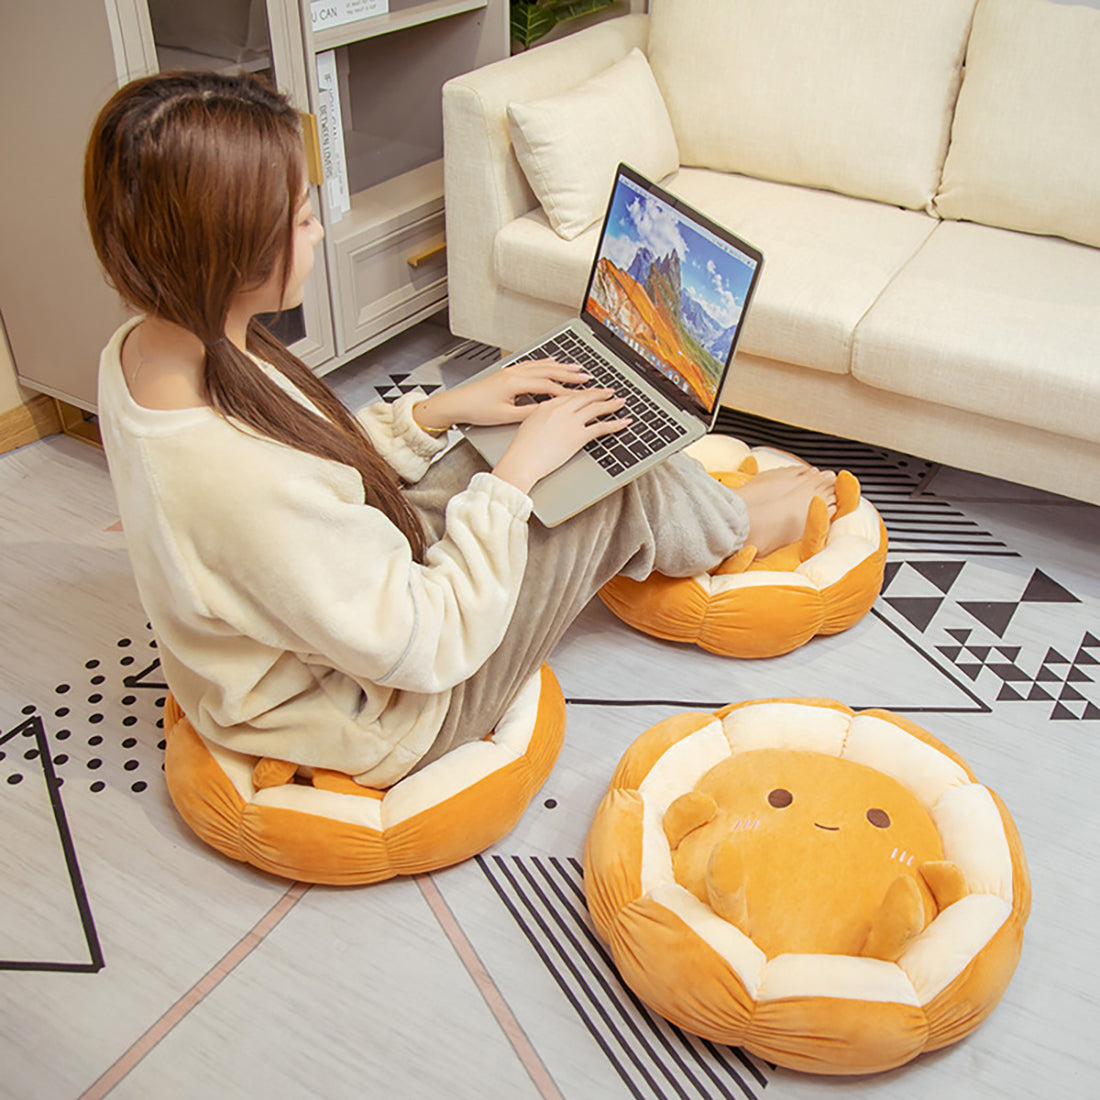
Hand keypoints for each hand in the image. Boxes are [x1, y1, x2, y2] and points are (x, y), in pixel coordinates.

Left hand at [412, 358, 591, 431]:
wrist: (457, 403)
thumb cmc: (478, 409)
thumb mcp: (505, 416)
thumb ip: (528, 413)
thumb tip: (547, 411)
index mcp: (515, 383)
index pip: (547, 386)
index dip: (566, 391)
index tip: (581, 395)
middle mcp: (515, 373)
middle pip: (548, 371)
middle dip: (569, 375)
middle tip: (587, 377)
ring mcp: (512, 370)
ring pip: (542, 365)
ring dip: (560, 367)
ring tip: (576, 368)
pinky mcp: (508, 372)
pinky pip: (532, 364)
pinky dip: (546, 363)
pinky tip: (553, 362)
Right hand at [491, 388, 630, 493]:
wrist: (522, 461)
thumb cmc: (522, 448)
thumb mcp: (529, 424)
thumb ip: (542, 417)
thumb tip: (550, 419)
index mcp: (547, 405)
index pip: (570, 395)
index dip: (584, 393)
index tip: (591, 393)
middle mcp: (561, 409)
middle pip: (585, 397)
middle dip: (600, 394)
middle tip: (610, 392)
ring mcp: (571, 421)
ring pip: (596, 408)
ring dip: (611, 404)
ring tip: (620, 402)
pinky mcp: (578, 436)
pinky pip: (601, 427)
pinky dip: (615, 424)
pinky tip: (623, 422)